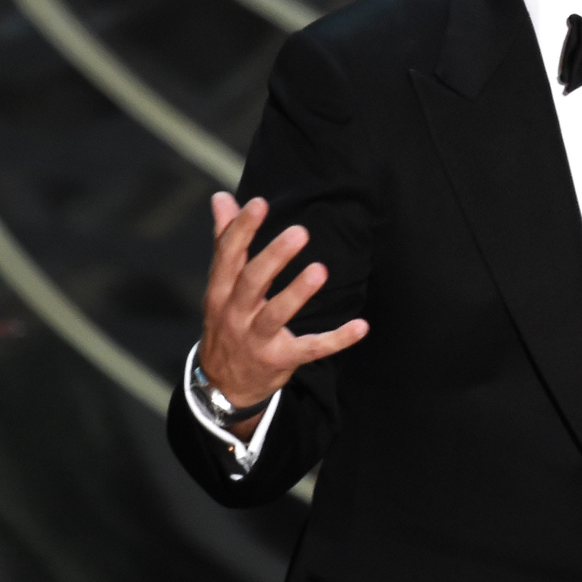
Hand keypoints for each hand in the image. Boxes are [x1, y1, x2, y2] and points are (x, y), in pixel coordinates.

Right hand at [197, 193, 368, 439]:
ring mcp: (257, 339)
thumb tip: (221, 198)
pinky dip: (337, 339)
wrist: (221, 384)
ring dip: (298, 293)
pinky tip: (361, 326)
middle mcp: (235, 314)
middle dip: (274, 257)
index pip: (228, 255)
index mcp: (220, 290)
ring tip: (320, 270)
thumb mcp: (220, 285)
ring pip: (276, 315)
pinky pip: (311, 349)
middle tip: (300, 232)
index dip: (242, 229)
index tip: (259, 203)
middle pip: (252, 282)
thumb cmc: (227, 320)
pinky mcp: (281, 360)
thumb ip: (225, 240)